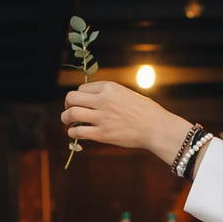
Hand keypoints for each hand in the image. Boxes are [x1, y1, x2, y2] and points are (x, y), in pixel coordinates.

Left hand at [61, 80, 195, 160]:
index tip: (81, 103)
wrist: (157, 128)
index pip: (82, 88)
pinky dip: (72, 133)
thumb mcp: (125, 94)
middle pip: (72, 98)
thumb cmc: (145, 111)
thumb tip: (88, 100)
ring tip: (68, 122)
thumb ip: (107, 95)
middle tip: (68, 110)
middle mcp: (103, 100)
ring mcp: (102, 117)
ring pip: (71, 114)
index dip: (79, 96)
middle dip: (67, 105)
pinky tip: (75, 134)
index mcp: (109, 87)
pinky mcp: (103, 134)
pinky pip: (78, 132)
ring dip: (65, 118)